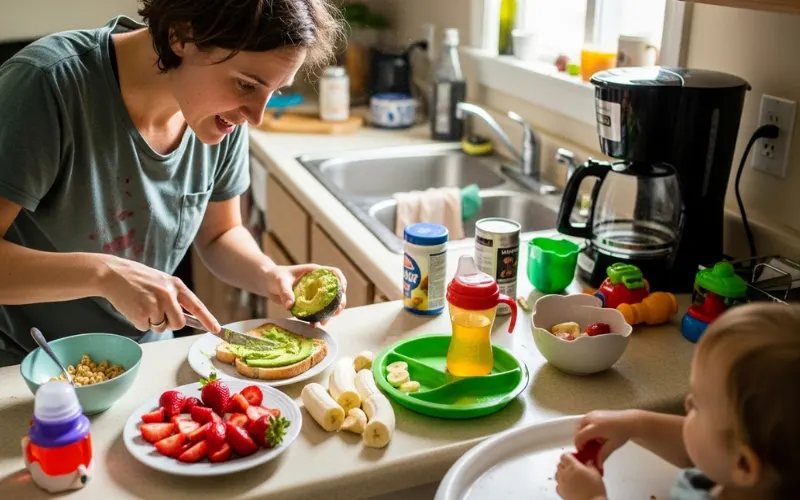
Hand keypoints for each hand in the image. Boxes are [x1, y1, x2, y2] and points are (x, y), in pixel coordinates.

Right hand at [98, 255, 219, 333]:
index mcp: (176, 285)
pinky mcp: (141, 314)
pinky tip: (134, 308)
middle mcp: (168, 295)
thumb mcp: (161, 282)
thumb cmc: (138, 279)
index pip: (196, 305)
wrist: (113, 274)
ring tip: (142, 305)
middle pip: (178, 323)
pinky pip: (146, 327)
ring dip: (153, 322)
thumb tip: (187, 317)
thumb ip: (174, 297)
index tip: (216, 330)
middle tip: (157, 313)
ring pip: (162, 327)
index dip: (208, 319)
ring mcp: (155, 305)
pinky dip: (139, 322)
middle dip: (170, 323)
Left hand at [263, 264, 347, 325]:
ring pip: (329, 303)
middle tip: (334, 313)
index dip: (341, 281)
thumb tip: (290, 305)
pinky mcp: (309, 302)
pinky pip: (317, 310)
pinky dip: (318, 317)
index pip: (334, 273)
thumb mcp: (280, 282)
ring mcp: (314, 293)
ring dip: (329, 313)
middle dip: (338, 303)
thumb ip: (285, 292)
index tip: (341, 291)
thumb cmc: (274, 276)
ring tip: (324, 323)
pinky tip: (314, 324)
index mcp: (315, 272)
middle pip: (336, 291)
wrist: (267, 283)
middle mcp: (317, 282)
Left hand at [555, 453, 606, 499]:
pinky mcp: (561, 492)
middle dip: (566, 463)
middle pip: (560, 464)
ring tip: (571, 475)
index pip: (565, 456)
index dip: (569, 456)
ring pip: (557, 473)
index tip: (575, 457)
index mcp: (573, 466)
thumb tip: (589, 462)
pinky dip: (561, 483)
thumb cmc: (594, 490)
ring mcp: (561, 483)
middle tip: (574, 466)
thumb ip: (591, 465)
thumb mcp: (596, 473)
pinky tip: (568, 485)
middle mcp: (565, 473)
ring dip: (562, 473)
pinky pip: (558, 485)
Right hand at [574, 409, 640, 468]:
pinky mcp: (594, 412)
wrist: (630, 421)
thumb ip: (603, 455)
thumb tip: (597, 465)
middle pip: (577, 431)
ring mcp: (592, 414)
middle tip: (587, 448)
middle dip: (580, 440)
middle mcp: (591, 419)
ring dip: (582, 434)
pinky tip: (594, 434)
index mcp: (595, 427)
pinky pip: (584, 421)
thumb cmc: (622, 432)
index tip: (583, 452)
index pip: (579, 437)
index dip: (579, 446)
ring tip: (592, 441)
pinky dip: (585, 428)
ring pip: (579, 425)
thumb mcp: (613, 446)